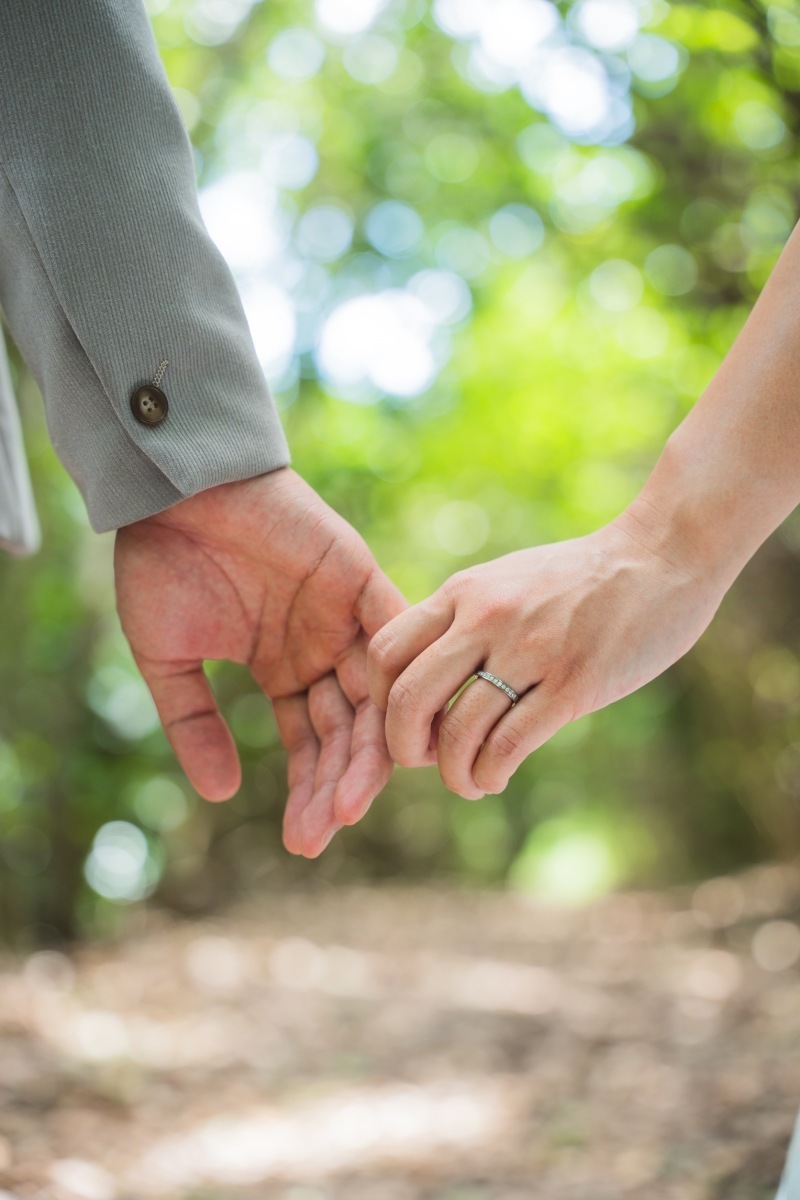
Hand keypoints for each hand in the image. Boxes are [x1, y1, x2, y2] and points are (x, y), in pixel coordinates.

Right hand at [114, 468, 404, 856]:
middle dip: (340, 784)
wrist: (174, 492)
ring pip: (374, 696)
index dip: (310, 791)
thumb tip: (222, 795)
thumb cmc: (162, 565)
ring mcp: (346, 617)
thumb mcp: (168, 659)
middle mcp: (324, 650)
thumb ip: (194, 723)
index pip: (310, 742)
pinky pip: (394, 636)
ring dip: (368, 750)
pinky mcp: (362, 579)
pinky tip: (395, 735)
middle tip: (328, 830)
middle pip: (348, 731)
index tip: (304, 842)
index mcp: (283, 668)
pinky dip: (398, 681)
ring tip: (351, 803)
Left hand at [368, 514, 725, 798]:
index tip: (404, 720)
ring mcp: (530, 650)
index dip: (380, 699)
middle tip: (422, 761)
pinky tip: (495, 777)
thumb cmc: (581, 577)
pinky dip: (489, 774)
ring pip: (457, 732)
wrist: (662, 556)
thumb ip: (465, 618)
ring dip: (453, 774)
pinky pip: (508, 745)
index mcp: (465, 592)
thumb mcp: (507, 580)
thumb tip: (424, 673)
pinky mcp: (574, 683)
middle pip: (407, 698)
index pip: (385, 651)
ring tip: (469, 781)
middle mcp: (487, 618)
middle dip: (403, 747)